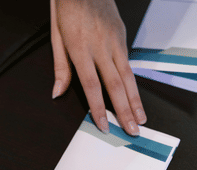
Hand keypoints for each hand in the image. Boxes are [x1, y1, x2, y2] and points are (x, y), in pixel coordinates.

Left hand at [50, 0, 145, 135]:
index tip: (105, 126)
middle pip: (115, 85)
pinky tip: (136, 98)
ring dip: (135, 101)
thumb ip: (60, 67)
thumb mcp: (56, 36)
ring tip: (141, 119)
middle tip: (133, 130)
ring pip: (128, 76)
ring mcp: (114, 41)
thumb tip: (57, 93)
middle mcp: (100, 46)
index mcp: (80, 48)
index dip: (99, 108)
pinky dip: (134, 83)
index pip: (92, 86)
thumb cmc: (67, 7)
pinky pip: (129, 64)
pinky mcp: (122, 36)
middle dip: (125, 111)